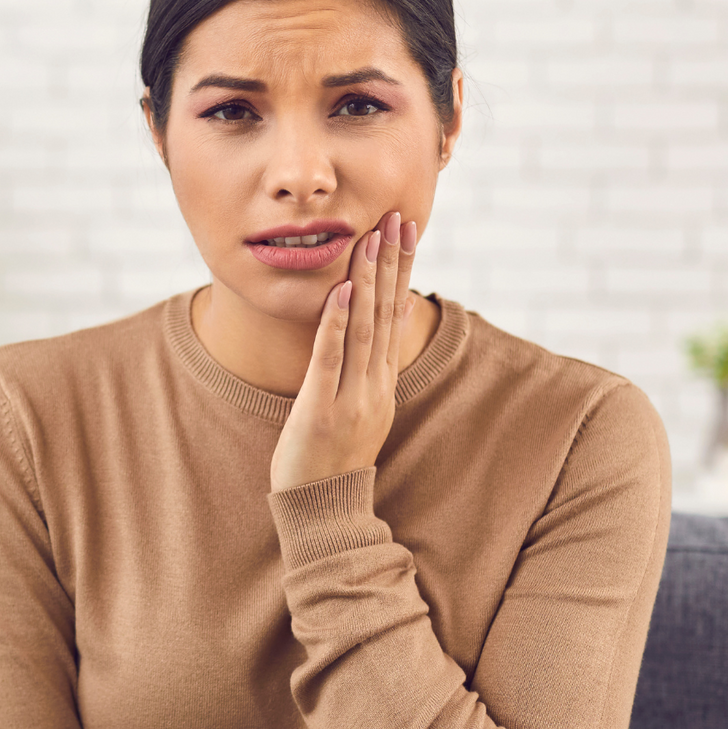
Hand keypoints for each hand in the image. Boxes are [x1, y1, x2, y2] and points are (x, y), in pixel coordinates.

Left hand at [269, 212, 418, 492]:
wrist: (324, 511)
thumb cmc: (334, 457)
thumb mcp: (364, 405)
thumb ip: (376, 362)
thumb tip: (393, 313)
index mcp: (383, 382)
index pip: (395, 315)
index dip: (402, 270)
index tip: (406, 230)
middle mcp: (374, 385)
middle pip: (386, 313)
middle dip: (392, 263)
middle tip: (398, 218)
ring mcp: (351, 398)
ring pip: (364, 329)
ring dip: (369, 281)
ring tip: (372, 239)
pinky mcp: (321, 410)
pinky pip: (330, 359)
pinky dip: (337, 323)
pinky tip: (342, 290)